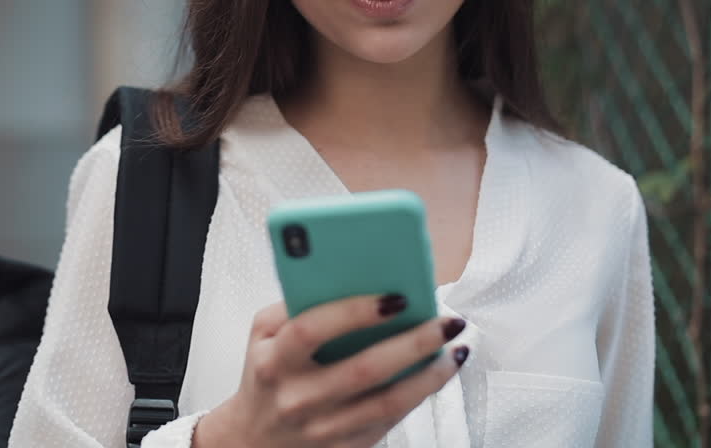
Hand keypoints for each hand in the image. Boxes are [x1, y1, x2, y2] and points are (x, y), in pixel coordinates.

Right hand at [192, 295, 468, 447]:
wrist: (254, 440)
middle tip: (448, 321)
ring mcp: (323, 429)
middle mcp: (298, 398)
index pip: (312, 329)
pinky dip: (420, 394)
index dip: (354, 311)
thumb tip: (350, 278)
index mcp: (273, 361)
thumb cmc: (267, 374)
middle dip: (414, 342)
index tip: (397, 296)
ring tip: (455, 347)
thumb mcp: (262, 335)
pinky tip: (439, 372)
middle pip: (364, 369)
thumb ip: (294, 305)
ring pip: (389, 402)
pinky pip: (391, 420)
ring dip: (430, 375)